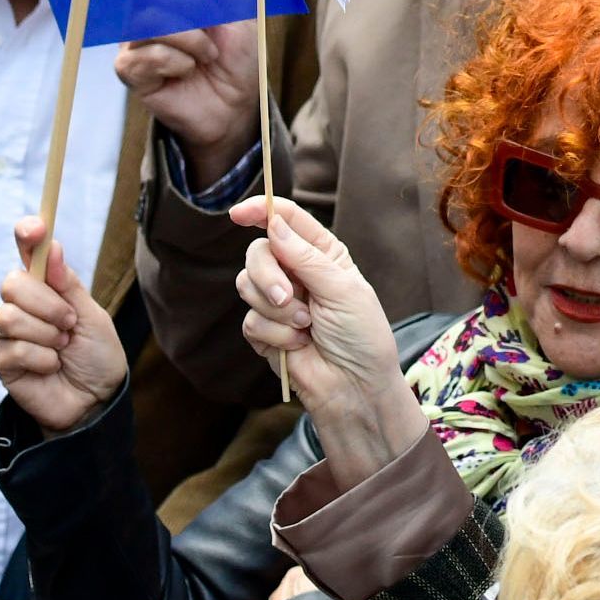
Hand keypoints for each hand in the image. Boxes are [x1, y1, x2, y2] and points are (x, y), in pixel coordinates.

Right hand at [0, 216, 128, 433]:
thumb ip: (68, 285)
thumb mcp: (91, 316)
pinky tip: (49, 367)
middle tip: (69, 325)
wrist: (95, 400)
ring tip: (61, 348)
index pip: (28, 252)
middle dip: (47, 305)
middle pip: (12, 283)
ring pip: (9, 317)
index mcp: (46, 287)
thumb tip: (52, 247)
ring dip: (46, 335)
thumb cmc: (96, 356)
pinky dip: (40, 358)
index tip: (35, 228)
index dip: (28, 235)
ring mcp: (6, 332)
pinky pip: (12, 349)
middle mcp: (21, 304)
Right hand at [112, 24, 261, 186]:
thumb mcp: (239, 19)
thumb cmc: (238, 62)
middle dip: (190, 14)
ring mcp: (135, 47)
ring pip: (144, 23)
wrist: (237, 106)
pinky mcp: (132, 76)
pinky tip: (187, 71)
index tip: (217, 10)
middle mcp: (146, 19)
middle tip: (213, 38)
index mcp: (169, 1)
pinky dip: (171, 60)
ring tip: (206, 57)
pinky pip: (137, 60)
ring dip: (186, 38)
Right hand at [231, 195, 422, 490]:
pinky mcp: (265, 331)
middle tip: (289, 298)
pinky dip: (274, 335)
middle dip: (268, 275)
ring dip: (276, 310)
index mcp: (323, 254)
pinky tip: (297, 346)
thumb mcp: (343, 289)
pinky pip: (250, 320)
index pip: (287, 221)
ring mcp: (279, 302)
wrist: (353, 388)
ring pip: (247, 285)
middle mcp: (298, 273)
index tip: (239, 213)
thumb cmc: (361, 336)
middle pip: (258, 253)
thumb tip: (274, 226)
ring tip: (305, 327)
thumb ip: (306, 257)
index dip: (262, 211)